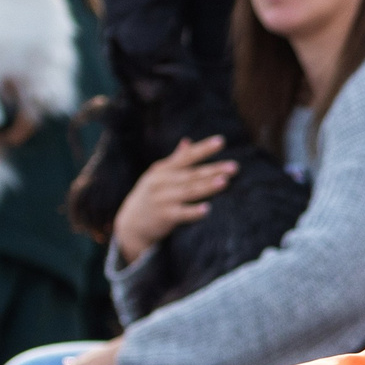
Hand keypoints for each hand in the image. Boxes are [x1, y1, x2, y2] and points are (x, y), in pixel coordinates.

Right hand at [113, 135, 235, 264]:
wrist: (130, 224)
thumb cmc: (150, 196)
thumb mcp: (158, 176)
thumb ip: (174, 160)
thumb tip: (187, 141)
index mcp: (162, 169)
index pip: (186, 157)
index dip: (203, 149)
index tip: (221, 141)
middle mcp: (162, 182)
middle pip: (192, 174)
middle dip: (213, 169)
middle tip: (234, 167)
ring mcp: (162, 199)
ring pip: (189, 191)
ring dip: (207, 186)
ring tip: (225, 182)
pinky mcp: (163, 217)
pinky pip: (181, 213)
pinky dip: (193, 211)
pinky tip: (207, 209)